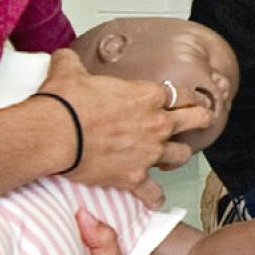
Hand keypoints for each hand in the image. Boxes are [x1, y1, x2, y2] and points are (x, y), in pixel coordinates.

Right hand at [39, 48, 212, 203]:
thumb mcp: (69, 72)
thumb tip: (64, 56)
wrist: (54, 134)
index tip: (183, 99)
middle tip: (199, 121)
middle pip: (195, 119)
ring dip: (179, 156)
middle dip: (200, 119)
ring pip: (182, 155)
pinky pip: (153, 192)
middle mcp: (156, 123)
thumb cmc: (64, 103)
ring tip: (174, 158)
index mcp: (147, 95)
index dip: (184, 96)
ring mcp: (149, 152)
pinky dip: (154, 197)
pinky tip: (154, 199)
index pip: (181, 93)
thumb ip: (72, 62)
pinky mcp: (134, 177)